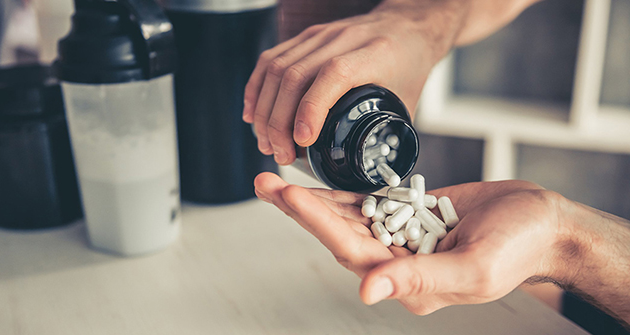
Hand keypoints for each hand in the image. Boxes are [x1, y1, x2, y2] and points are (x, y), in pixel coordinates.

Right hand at [243, 1, 464, 164]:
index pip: (334, 75)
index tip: (302, 141)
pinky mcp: (305, 38)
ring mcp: (319, 36)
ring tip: (266, 143)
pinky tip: (253, 114)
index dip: (312, 108)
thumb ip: (389, 135)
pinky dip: (257, 90)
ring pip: (276, 69)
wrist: (405, 25)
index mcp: (373, 55)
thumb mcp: (408, 100)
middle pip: (295, 76)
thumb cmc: (408, 61)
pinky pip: (270, 61)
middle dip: (279, 123)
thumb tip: (373, 174)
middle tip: (280, 154)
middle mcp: (341, 40)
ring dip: (265, 111)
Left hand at [254, 172, 564, 314]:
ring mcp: (400, 238)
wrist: (540, 223)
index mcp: (406, 281)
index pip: (349, 249)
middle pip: (337, 232)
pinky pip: (369, 205)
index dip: (315, 221)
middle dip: (300, 207)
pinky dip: (343, 195)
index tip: (286, 196)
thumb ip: (420, 279)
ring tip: (279, 180)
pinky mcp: (408, 217)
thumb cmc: (518, 249)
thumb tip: (367, 292)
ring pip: (347, 218)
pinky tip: (318, 184)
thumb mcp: (474, 269)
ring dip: (313, 199)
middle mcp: (396, 262)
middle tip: (265, 181)